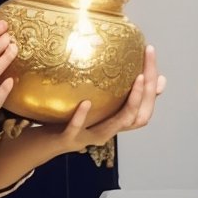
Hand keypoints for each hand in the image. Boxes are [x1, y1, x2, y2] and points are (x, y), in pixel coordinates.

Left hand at [38, 45, 165, 159]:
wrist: (45, 142)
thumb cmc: (71, 119)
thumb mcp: (96, 104)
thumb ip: (112, 91)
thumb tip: (129, 66)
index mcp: (117, 122)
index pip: (145, 106)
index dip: (153, 85)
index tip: (150, 54)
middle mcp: (109, 131)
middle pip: (139, 116)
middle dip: (148, 93)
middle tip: (147, 70)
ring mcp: (90, 137)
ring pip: (117, 125)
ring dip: (130, 104)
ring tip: (137, 80)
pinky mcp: (69, 140)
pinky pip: (77, 130)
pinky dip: (82, 117)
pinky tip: (86, 102)